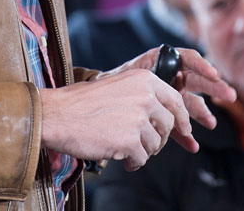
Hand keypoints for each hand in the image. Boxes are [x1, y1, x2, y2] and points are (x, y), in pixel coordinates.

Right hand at [39, 69, 190, 169]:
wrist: (58, 115)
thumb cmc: (82, 103)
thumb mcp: (117, 85)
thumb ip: (141, 96)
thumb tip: (160, 115)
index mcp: (144, 79)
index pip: (176, 100)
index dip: (182, 118)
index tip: (185, 129)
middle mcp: (146, 96)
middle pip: (168, 124)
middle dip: (160, 139)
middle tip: (147, 146)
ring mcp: (139, 119)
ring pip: (155, 143)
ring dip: (144, 151)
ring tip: (128, 152)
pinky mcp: (130, 140)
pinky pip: (142, 158)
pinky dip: (135, 162)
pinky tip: (124, 160)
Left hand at [108, 47, 236, 135]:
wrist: (105, 99)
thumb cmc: (118, 80)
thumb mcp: (131, 73)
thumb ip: (146, 75)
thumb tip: (156, 78)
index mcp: (167, 62)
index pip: (189, 59)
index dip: (203, 65)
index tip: (214, 74)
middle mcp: (174, 78)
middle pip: (198, 81)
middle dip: (214, 88)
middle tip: (230, 96)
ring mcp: (172, 96)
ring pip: (192, 104)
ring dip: (202, 114)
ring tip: (211, 124)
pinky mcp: (167, 114)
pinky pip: (179, 123)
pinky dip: (185, 135)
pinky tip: (192, 145)